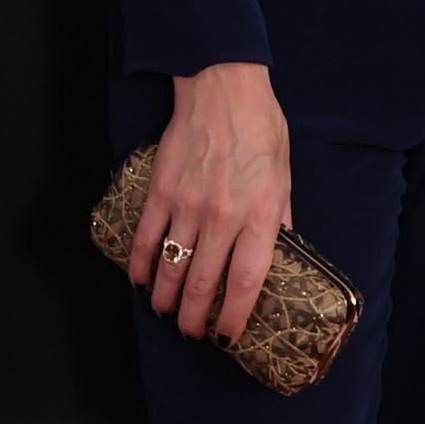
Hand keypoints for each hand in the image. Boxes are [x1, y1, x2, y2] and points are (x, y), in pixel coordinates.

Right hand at [128, 62, 291, 344]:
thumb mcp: (284, 177)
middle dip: (195, 318)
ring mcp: (188, 206)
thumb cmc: (261, 129)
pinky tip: (141, 281)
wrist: (222, 88)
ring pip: (172, 267)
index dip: (235, 316)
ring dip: (166, 299)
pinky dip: (140, 266)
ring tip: (167, 312)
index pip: (247, 281)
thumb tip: (280, 254)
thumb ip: (280, 219)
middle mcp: (222, 217)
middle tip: (192, 332)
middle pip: (204, 284)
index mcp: (260, 215)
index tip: (227, 335)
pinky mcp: (161, 192)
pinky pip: (145, 239)